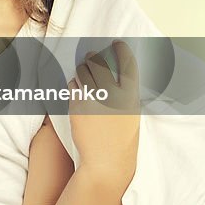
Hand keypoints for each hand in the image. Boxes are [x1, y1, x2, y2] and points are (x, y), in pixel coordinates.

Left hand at [69, 40, 139, 176]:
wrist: (106, 162)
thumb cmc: (121, 140)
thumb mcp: (131, 115)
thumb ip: (125, 95)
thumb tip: (116, 75)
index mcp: (131, 98)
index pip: (128, 66)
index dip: (122, 51)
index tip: (117, 43)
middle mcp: (113, 96)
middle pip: (100, 65)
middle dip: (93, 57)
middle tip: (90, 54)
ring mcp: (94, 100)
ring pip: (83, 72)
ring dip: (82, 69)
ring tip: (83, 69)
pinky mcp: (77, 106)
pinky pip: (73, 86)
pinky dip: (74, 85)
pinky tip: (77, 88)